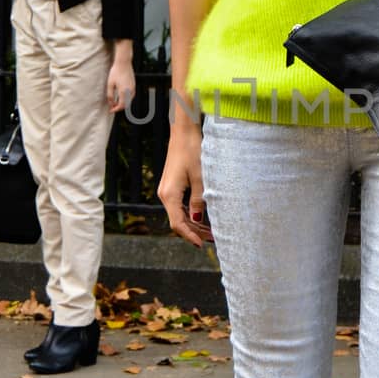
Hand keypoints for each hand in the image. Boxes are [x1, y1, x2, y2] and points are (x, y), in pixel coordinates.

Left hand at [106, 55, 135, 113]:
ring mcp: (133, 88)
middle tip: (112, 107)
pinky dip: (126, 99)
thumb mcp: (110, 84)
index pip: (121, 105)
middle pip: (126, 104)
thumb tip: (111, 103)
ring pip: (129, 101)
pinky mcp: (134, 85)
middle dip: (119, 107)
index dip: (115, 109)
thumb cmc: (116, 72)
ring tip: (116, 102)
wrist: (124, 63)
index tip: (111, 110)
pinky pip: (131, 96)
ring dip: (123, 103)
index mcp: (124, 91)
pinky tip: (121, 97)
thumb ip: (110, 95)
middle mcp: (130, 91)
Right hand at [158, 121, 212, 245]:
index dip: (190, 236)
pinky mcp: (172, 185)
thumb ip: (198, 201)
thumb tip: (197, 220)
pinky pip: (180, 205)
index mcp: (169, 195)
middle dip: (195, 232)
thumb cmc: (192, 151)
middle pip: (178, 221)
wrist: (184, 132)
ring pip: (179, 214)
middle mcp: (165, 194)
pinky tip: (203, 218)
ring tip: (211, 232)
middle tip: (213, 239)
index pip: (178, 224)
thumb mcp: (199, 177)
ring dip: (194, 224)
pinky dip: (191, 214)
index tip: (202, 245)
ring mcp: (167, 190)